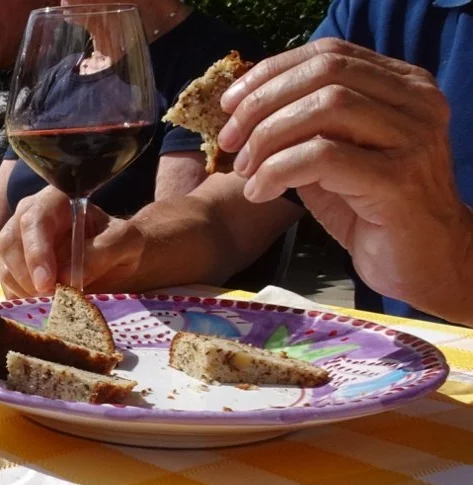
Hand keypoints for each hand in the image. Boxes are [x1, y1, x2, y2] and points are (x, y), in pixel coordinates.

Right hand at [0, 186, 143, 296]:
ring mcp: (17, 241)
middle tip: (51, 299)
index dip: (37, 253)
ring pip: (5, 266)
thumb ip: (101, 253)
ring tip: (53, 302)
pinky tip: (44, 303)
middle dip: (27, 276)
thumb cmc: (119, 242)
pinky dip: (22, 299)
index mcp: (55, 201)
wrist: (115, 255)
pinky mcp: (13, 266)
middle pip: (10, 243)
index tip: (47, 283)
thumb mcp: (124, 243)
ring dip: (25, 291)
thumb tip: (66, 278)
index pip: (34, 221)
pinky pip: (6, 284)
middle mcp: (28, 216)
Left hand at [219, 39, 472, 316]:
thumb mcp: (333, 158)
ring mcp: (412, 138)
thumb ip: (305, 128)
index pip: (330, 54)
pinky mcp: (398, 178)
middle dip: (262, 104)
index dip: (271, 72)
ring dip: (268, 137)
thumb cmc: (372, 212)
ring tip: (244, 170)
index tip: (230, 104)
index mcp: (403, 86)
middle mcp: (416, 102)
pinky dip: (277, 170)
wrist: (422, 263)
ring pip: (325, 107)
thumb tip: (246, 110)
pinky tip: (259, 192)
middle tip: (229, 140)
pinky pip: (323, 156)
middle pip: (325, 74)